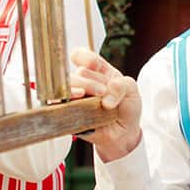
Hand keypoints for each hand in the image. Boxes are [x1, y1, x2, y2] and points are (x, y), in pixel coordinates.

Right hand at [70, 48, 142, 162]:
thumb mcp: (131, 89)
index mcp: (96, 71)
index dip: (83, 57)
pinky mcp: (68, 113)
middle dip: (88, 81)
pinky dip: (64, 102)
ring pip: (65, 87)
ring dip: (77, 90)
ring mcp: (74, 97)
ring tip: (87, 96)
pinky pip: (59, 105)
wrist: (124, 133)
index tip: (93, 64)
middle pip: (75, 73)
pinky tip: (74, 104)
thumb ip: (121, 85)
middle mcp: (83, 82)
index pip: (80, 56)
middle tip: (102, 91)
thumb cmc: (126, 107)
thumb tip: (106, 96)